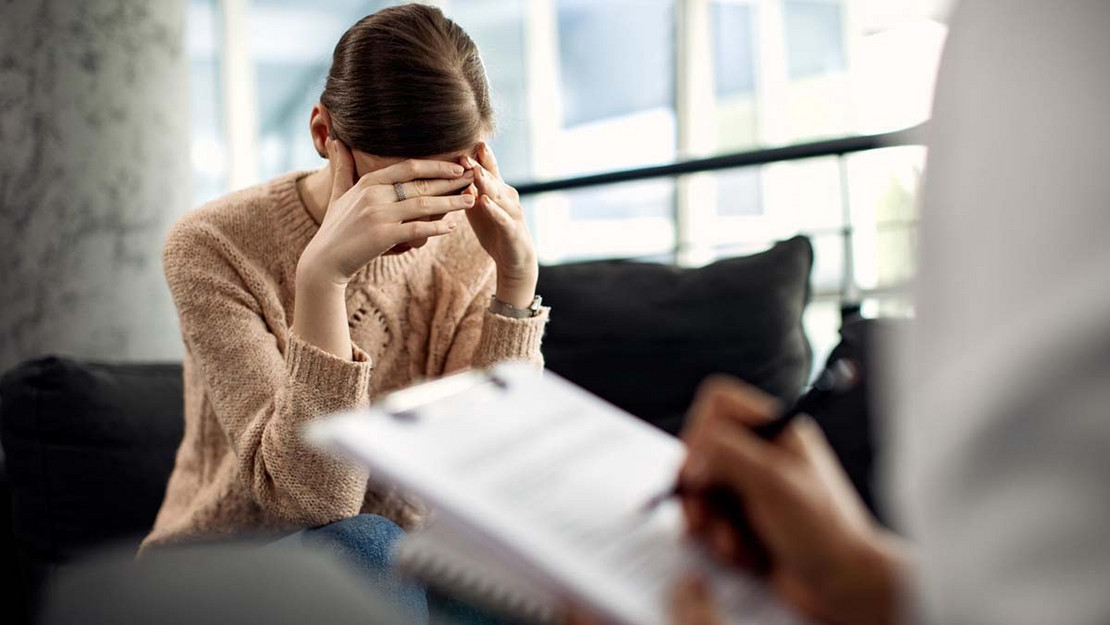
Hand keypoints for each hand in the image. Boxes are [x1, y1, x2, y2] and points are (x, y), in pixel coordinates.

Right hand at [298, 138, 475, 286]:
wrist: (324, 262)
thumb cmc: (334, 229)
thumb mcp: (338, 194)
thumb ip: (343, 168)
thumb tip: (337, 141)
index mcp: (369, 183)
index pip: (408, 167)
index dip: (436, 165)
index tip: (457, 165)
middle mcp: (375, 195)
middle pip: (421, 183)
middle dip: (451, 180)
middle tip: (474, 178)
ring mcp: (379, 215)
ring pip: (424, 204)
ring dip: (451, 202)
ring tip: (472, 200)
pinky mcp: (383, 237)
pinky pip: (417, 229)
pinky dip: (437, 227)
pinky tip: (452, 226)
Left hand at [461, 142, 538, 307]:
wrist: (515, 259)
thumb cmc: (494, 230)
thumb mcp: (478, 209)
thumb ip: (469, 192)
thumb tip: (451, 175)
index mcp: (498, 190)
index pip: (488, 169)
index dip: (479, 156)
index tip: (467, 140)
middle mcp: (507, 196)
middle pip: (492, 178)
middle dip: (479, 165)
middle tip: (465, 152)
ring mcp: (511, 212)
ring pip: (497, 195)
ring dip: (486, 182)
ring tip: (474, 171)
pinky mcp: (512, 230)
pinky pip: (501, 217)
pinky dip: (492, 209)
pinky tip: (483, 201)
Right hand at [678, 376, 907, 624]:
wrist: (844, 585)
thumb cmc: (822, 529)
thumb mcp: (775, 481)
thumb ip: (728, 454)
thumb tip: (691, 457)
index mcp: (774, 430)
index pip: (718, 403)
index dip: (701, 430)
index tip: (700, 470)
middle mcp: (759, 453)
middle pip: (700, 450)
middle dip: (700, 490)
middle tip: (706, 517)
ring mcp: (749, 487)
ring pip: (700, 490)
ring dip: (710, 523)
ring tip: (734, 544)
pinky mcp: (742, 520)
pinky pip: (708, 522)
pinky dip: (718, 542)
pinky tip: (745, 556)